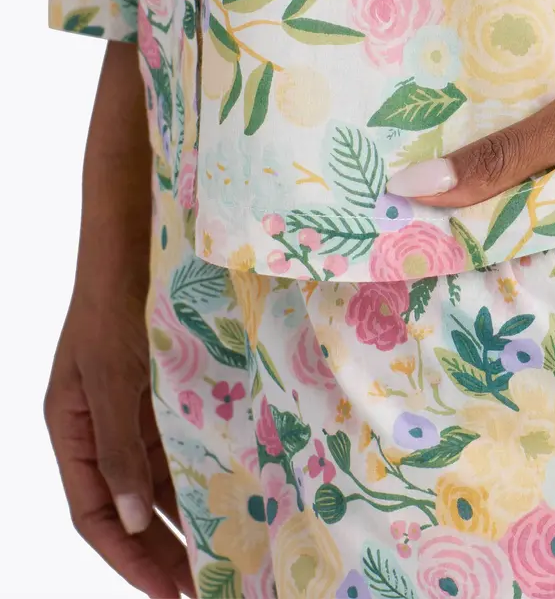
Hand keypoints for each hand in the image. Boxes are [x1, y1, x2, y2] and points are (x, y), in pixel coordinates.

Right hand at [45, 286, 194, 597]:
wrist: (134, 250)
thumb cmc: (113, 308)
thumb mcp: (111, 379)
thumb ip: (120, 448)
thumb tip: (135, 519)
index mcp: (70, 432)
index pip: (96, 514)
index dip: (127, 558)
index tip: (167, 592)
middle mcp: (99, 431)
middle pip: (127, 507)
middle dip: (158, 552)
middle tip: (200, 589)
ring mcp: (131, 414)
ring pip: (155, 482)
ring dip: (181, 520)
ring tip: (216, 556)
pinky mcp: (161, 397)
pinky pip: (176, 449)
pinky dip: (195, 477)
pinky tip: (223, 498)